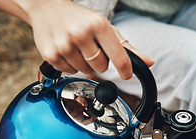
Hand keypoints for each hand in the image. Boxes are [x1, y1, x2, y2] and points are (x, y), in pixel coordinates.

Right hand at [27, 0, 153, 76]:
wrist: (46, 7)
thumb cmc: (80, 18)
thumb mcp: (106, 28)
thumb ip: (127, 47)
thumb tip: (149, 62)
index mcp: (98, 25)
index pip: (119, 57)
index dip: (126, 70)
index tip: (127, 74)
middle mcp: (81, 34)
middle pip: (102, 67)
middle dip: (100, 61)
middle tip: (91, 48)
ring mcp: (64, 45)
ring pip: (86, 71)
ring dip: (85, 64)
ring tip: (78, 48)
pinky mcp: (51, 55)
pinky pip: (71, 72)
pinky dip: (71, 66)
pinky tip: (67, 51)